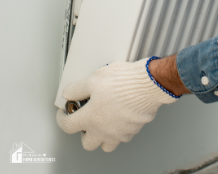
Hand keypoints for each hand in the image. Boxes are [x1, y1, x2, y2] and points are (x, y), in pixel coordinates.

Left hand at [56, 57, 178, 151]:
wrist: (149, 84)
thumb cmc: (123, 82)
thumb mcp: (95, 78)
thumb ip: (77, 88)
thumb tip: (68, 93)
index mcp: (90, 118)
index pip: (67, 126)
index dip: (62, 119)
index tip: (64, 114)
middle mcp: (103, 130)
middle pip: (88, 144)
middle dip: (85, 133)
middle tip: (87, 121)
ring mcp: (120, 132)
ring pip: (108, 144)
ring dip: (104, 136)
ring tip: (105, 122)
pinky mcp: (134, 129)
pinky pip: (124, 135)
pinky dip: (121, 129)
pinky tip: (122, 116)